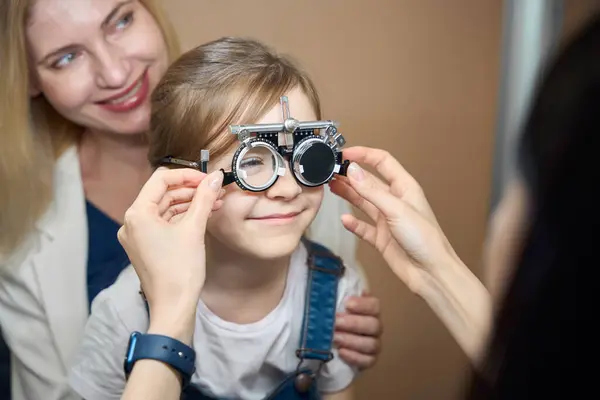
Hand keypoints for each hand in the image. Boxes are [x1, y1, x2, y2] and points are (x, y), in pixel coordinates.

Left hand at [117, 167, 223, 340]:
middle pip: (163, 193)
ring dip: (189, 203)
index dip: (187, 175)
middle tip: (215, 190)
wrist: (173, 307)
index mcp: (137, 214)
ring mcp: (138, 235)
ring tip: (214, 202)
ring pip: (165, 208)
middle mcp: (132, 222)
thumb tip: (215, 177)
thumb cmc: (179, 271)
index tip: (209, 179)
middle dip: (191, 190)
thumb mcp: (194, 229)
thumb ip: (204, 198)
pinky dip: (183, 217)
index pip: (161, 179)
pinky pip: (164, 223)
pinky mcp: (146, 246)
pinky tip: (203, 215)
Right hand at [329, 146, 460, 294]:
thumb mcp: (396, 209)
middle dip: (350, 174)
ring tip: (331, 186)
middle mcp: (395, 201)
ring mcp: (387, 220)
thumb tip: (353, 170)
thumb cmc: (425, 239)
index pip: (382, 162)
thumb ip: (371, 191)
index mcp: (404, 188)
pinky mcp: (381, 238)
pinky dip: (352, 223)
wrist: (431, 273)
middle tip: (331, 171)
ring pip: (363, 202)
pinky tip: (344, 219)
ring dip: (348, 194)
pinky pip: (363, 227)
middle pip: (368, 181)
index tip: (344, 153)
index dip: (364, 155)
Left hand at [334, 292, 381, 368]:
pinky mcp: (368, 360)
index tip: (347, 303)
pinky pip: (368, 361)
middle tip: (335, 322)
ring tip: (335, 338)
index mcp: (368, 310)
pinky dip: (355, 357)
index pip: (374, 305)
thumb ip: (334, 287)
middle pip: (373, 325)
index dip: (363, 304)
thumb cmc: (331, 315)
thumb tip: (327, 270)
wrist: (327, 341)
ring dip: (352, 341)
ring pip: (371, 344)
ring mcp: (373, 344)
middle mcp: (374, 326)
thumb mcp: (331, 300)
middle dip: (353, 323)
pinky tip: (341, 352)